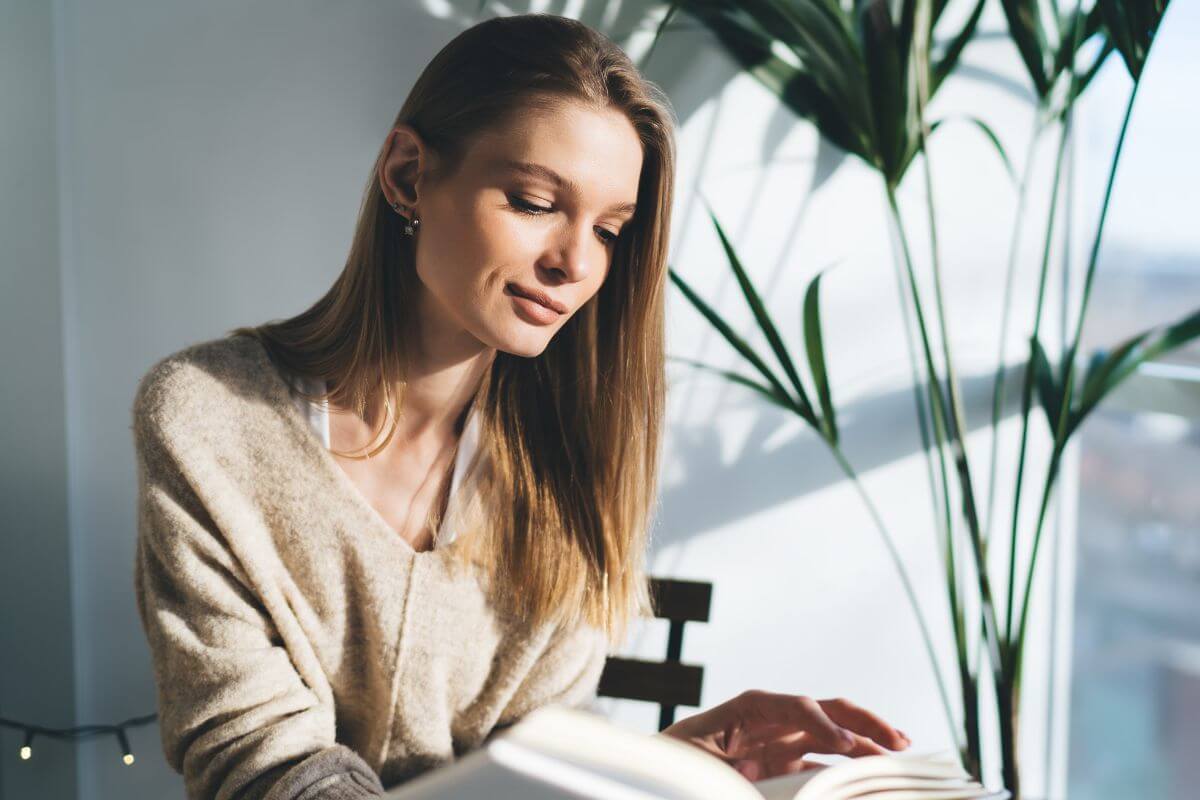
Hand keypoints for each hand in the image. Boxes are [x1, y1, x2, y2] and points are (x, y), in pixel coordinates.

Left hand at [657, 690, 910, 781]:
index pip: (797, 706)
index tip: (846, 745)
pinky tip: (873, 776)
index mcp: (749, 707)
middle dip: (863, 721)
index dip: (824, 724)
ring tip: (901, 754)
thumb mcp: (696, 766)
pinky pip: (824, 762)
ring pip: (833, 735)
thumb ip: (728, 771)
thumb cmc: (673, 763)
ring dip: (866, 743)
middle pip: (826, 710)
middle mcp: (771, 718)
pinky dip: (849, 768)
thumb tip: (755, 772)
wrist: (656, 772)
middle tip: (897, 741)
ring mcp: (781, 739)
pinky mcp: (784, 763)